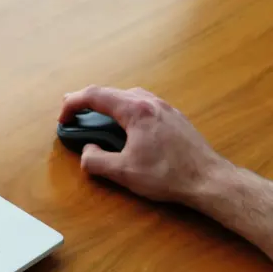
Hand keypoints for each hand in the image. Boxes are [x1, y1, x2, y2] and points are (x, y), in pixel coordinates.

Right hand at [59, 85, 231, 203]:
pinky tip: (125, 126)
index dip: (72, 104)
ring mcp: (164, 107)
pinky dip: (125, 109)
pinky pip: (142, 104)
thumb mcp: (123, 172)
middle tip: (72, 114)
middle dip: (87, 101)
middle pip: (111, 92)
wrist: (209, 179)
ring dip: (108, 104)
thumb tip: (87, 151)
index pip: (95, 96)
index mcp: (136, 110)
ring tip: (96, 118)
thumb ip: (96, 160)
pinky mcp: (174, 117)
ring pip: (128, 96)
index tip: (63, 118)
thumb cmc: (169, 175)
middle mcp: (150, 102)